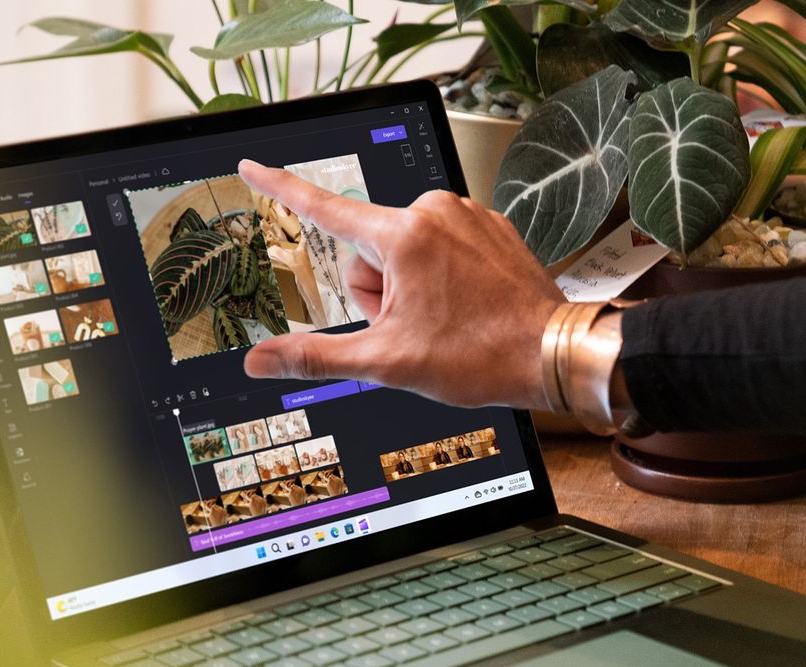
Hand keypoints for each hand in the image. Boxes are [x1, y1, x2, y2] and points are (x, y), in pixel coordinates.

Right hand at [237, 160, 564, 408]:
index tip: (253, 165)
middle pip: (368, 250)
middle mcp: (434, 212)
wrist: (552, 353)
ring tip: (443, 320)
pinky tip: (462, 307)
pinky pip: (441, 247)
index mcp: (403, 235)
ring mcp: (466, 216)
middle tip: (410, 327)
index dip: (281, 187)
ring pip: (405, 251)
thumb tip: (262, 361)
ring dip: (408, 288)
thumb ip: (316, 356)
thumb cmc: (481, 355)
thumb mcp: (387, 362)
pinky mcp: (489, 227)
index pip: (325, 208)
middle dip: (376, 293)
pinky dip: (440, 278)